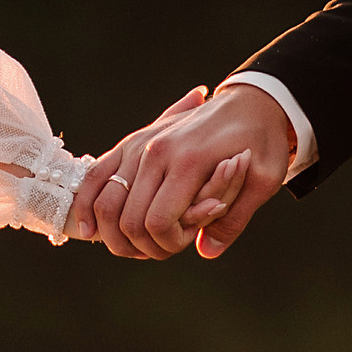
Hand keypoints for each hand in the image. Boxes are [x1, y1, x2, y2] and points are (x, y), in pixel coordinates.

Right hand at [72, 82, 291, 259]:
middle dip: (140, 244)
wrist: (253, 100)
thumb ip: (234, 219)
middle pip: (126, 217)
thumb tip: (207, 251)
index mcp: (187, 161)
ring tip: (128, 246)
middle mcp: (154, 152)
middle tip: (159, 250)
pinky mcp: (129, 143)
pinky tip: (88, 230)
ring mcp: (137, 145)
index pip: (156, 221)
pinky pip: (95, 176)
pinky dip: (87, 204)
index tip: (183, 244)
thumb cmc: (262, 140)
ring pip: (102, 199)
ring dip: (110, 231)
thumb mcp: (265, 180)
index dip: (166, 244)